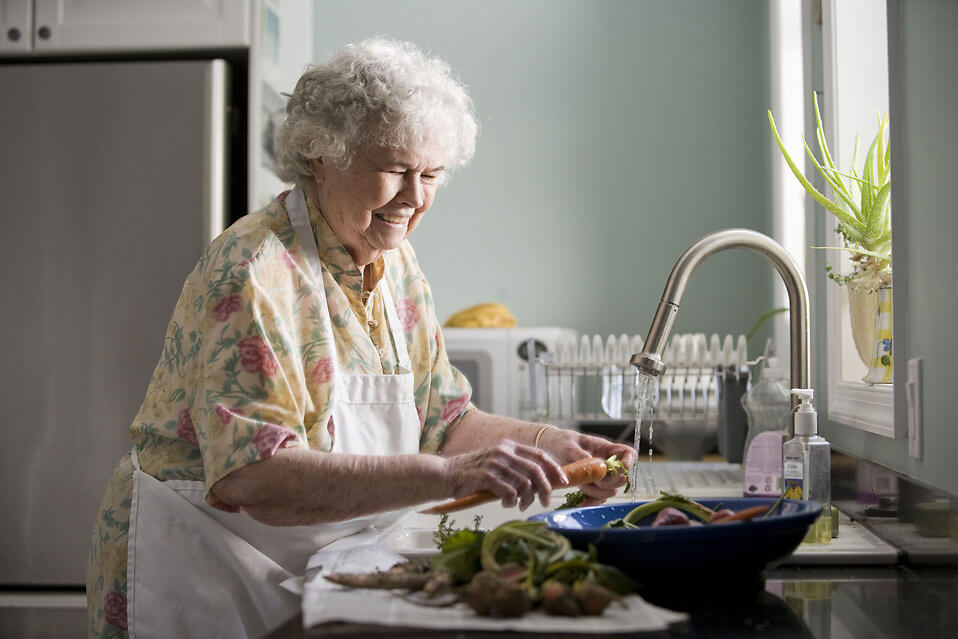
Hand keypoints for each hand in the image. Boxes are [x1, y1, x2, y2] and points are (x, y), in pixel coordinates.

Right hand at [442, 439, 569, 509]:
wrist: (445, 474)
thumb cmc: (473, 473)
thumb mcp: (497, 462)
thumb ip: (516, 467)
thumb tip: (543, 481)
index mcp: (509, 446)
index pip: (540, 455)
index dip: (555, 469)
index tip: (563, 482)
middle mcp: (504, 452)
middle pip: (536, 470)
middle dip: (545, 488)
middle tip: (545, 501)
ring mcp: (495, 464)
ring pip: (524, 484)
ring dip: (526, 498)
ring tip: (520, 504)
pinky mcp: (486, 477)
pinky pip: (510, 492)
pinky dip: (512, 501)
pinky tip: (506, 503)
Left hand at [538, 428, 636, 506]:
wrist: (548, 449)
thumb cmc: (560, 442)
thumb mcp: (568, 445)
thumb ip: (581, 455)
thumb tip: (594, 464)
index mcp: (605, 448)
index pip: (628, 454)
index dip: (628, 463)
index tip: (618, 468)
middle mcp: (606, 463)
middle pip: (621, 478)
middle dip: (609, 481)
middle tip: (593, 478)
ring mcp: (599, 476)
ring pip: (610, 490)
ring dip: (598, 492)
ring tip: (581, 486)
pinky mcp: (590, 486)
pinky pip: (598, 498)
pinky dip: (591, 502)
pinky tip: (581, 503)